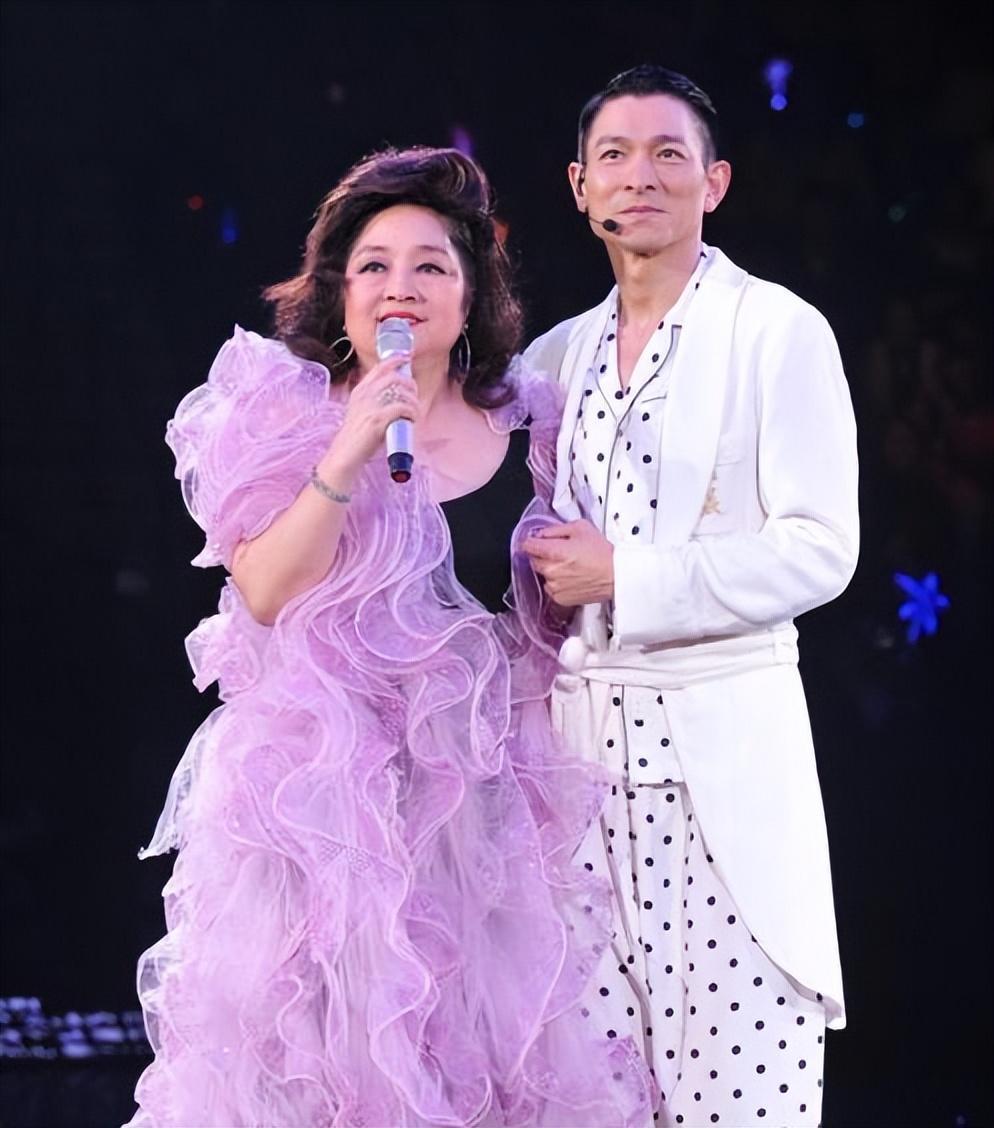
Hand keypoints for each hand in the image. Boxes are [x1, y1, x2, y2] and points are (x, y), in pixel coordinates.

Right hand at [322, 355, 420, 477]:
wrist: (345, 454)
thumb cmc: (357, 437)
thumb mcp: (361, 412)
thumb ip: (375, 402)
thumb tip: (397, 397)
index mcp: (360, 391)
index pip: (379, 367)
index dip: (395, 360)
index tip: (406, 358)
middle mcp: (364, 394)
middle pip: (394, 377)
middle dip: (410, 384)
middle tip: (415, 395)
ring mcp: (371, 406)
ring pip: (401, 392)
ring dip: (413, 401)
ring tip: (415, 412)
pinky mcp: (378, 419)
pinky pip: (403, 408)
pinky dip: (412, 413)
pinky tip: (413, 419)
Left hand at [520, 520, 613, 606]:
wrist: (616, 576)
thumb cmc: (602, 553)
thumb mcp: (581, 528)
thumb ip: (556, 529)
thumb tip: (542, 534)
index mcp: (554, 551)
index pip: (528, 546)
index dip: (530, 542)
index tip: (533, 542)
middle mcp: (551, 570)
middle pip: (534, 561)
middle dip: (543, 555)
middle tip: (560, 553)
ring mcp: (555, 586)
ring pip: (543, 575)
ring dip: (550, 570)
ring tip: (570, 566)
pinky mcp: (560, 598)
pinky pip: (551, 588)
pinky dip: (557, 583)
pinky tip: (571, 577)